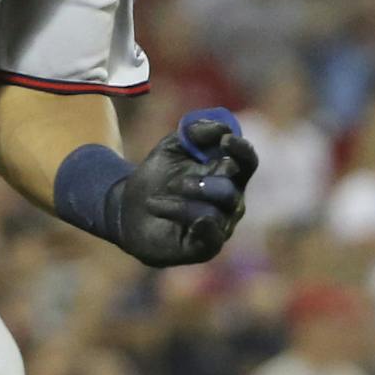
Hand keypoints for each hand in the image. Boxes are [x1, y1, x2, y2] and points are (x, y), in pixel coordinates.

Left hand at [110, 109, 257, 266]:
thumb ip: (194, 133)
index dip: (240, 150)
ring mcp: (220, 224)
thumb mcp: (170, 147)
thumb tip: (221, 127)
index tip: (224, 140)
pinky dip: (205, 227)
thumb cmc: (157, 177)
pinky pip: (213, 238)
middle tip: (174, 183)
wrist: (128, 208)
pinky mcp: (205, 246)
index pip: (246, 161)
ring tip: (154, 202)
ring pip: (216, 213)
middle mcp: (230, 200)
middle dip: (203, 184)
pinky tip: (196, 221)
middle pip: (231, 189)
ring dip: (185, 205)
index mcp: (227, 174)